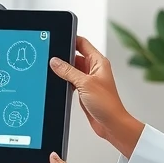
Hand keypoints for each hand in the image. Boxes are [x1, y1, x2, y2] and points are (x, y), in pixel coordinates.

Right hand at [51, 36, 143, 157]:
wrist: (111, 124)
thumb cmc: (108, 104)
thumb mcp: (85, 84)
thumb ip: (68, 71)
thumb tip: (55, 62)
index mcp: (99, 62)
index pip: (82, 43)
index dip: (71, 39)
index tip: (58, 38)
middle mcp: (94, 69)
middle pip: (75, 56)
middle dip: (63, 57)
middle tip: (52, 58)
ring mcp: (89, 80)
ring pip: (72, 69)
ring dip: (64, 71)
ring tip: (54, 72)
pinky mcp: (84, 90)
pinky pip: (71, 81)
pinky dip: (64, 81)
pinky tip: (59, 83)